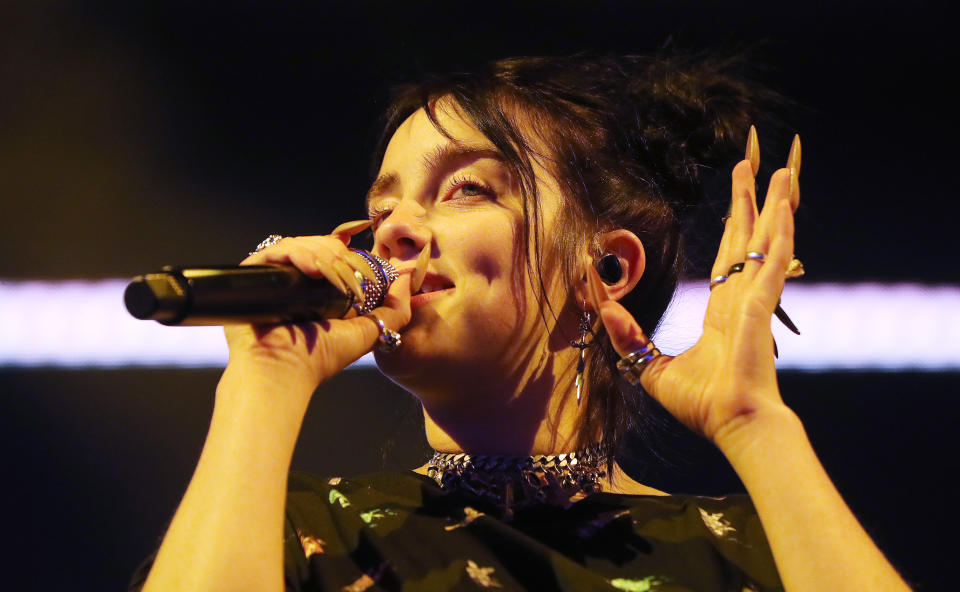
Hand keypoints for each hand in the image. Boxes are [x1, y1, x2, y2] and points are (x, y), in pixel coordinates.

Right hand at [223, 220, 417, 392]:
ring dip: (323, 255)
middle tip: (347, 279)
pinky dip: (299, 254)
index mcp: (318, 290)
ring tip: (332, 278)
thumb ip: (395, 309)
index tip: (362, 264)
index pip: (333, 254)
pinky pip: (276, 251)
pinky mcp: (252, 274)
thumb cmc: (321, 357)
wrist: (284, 371)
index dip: (349, 251)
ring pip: (300, 244)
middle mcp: (294, 281)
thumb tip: (406, 279)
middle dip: (339, 255)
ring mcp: (273, 277)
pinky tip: (312, 270)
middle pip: (318, 244)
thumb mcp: (369, 331)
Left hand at [589, 129, 801, 443]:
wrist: (732, 422)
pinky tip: (784, 201)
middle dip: (749, 201)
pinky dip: (780, 228)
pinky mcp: (761, 303)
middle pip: (746, 238)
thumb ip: (628, 338)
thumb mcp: (651, 367)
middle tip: (750, 166)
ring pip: (766, 239)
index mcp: (724, 312)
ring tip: (780, 169)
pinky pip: (773, 258)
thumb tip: (603, 307)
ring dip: (772, 202)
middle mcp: (742, 298)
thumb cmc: (702, 404)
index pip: (725, 260)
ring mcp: (755, 298)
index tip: (733, 204)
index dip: (731, 229)